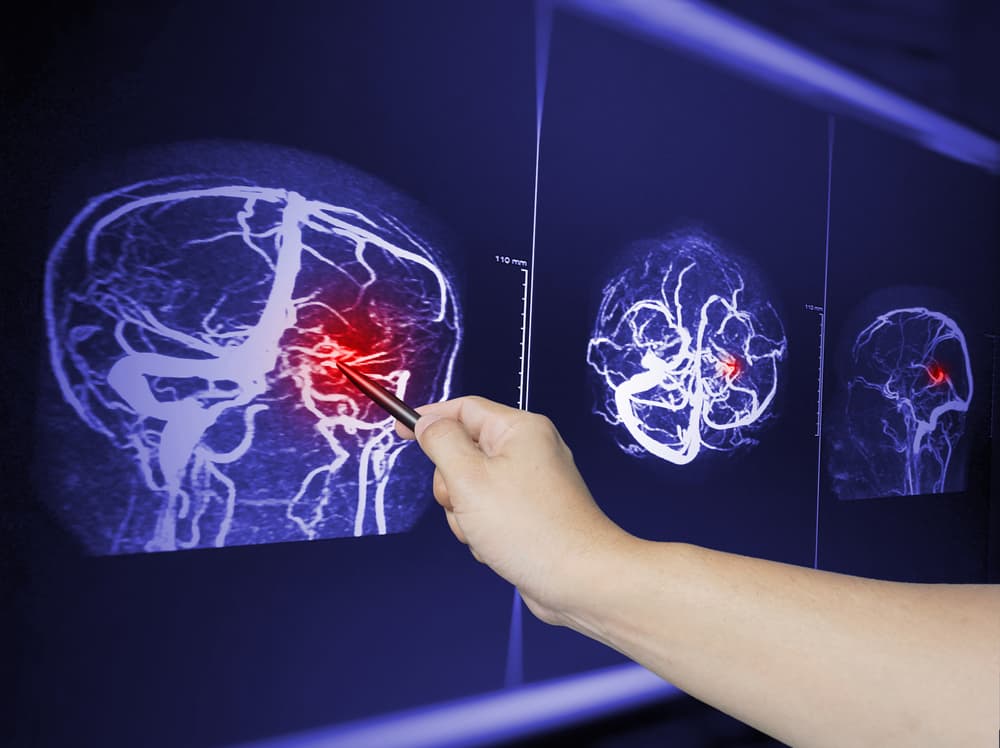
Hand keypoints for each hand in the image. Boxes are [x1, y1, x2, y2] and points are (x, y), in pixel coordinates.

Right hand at [396, 396, 626, 622]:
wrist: (578, 580)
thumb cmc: (529, 528)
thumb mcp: (469, 478)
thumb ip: (442, 443)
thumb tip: (427, 423)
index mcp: (520, 429)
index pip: (464, 409)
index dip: (430, 419)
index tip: (400, 431)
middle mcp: (529, 450)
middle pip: (464, 451)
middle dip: (452, 483)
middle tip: (464, 502)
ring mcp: (531, 484)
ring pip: (471, 488)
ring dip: (465, 513)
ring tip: (485, 531)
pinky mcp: (531, 514)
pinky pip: (488, 512)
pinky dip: (482, 530)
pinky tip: (497, 547)